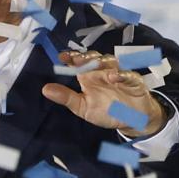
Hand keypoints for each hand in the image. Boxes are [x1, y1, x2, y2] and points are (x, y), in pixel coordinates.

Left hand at [42, 50, 167, 136]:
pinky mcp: (134, 82)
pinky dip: (122, 75)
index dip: (71, 57)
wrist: (132, 121)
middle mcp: (102, 72)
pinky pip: (129, 75)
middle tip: (78, 59)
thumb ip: (66, 97)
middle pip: (95, 59)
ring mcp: (119, 75)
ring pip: (112, 63)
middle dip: (86, 57)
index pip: (78, 63)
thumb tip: (45, 89)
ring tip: (96, 64)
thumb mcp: (82, 107)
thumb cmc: (106, 111)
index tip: (62, 56)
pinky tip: (115, 76)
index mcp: (88, 76)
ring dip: (103, 62)